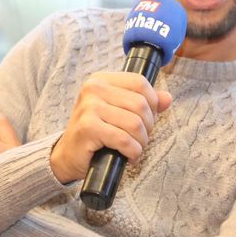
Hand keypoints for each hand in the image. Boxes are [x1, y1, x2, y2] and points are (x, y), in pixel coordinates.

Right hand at [50, 72, 171, 183]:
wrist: (67, 155)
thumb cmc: (95, 133)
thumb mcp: (118, 112)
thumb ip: (143, 102)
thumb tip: (167, 99)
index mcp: (102, 80)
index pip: (140, 82)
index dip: (152, 103)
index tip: (147, 120)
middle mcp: (93, 88)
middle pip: (141, 104)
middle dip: (148, 127)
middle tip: (139, 139)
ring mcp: (89, 107)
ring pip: (135, 123)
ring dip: (141, 142)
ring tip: (134, 149)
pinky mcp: (88, 127)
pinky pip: (124, 140)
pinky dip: (133, 152)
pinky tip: (128, 156)